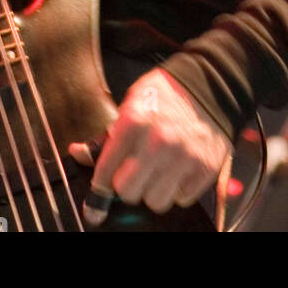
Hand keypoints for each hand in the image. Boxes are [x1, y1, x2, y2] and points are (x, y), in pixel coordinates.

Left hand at [68, 68, 230, 220]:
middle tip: (135, 172)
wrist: (209, 85)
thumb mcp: (132, 103)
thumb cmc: (165, 95)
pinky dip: (178, 189)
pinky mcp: (205, 168)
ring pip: (156, 202)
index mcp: (134, 122)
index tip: (98, 198)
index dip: (100, 185)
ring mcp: (184, 156)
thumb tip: (77, 154)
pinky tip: (178, 169)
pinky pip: (182, 198)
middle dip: (128, 185)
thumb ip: (105, 135)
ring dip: (154, 190)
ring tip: (158, 171)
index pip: (106, 172)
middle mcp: (159, 141)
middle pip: (129, 193)